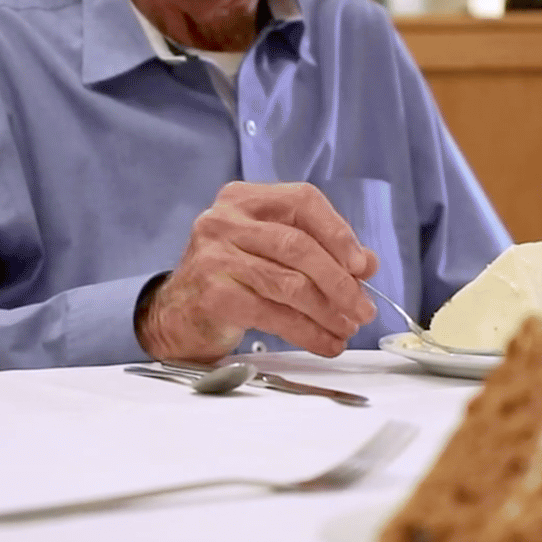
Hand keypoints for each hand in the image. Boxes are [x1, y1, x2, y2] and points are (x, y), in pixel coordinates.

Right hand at [138, 182, 377, 360]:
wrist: (175, 313)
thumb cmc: (229, 277)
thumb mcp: (271, 252)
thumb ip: (318, 250)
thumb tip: (366, 264)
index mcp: (244, 199)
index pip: (302, 202)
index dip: (338, 233)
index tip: (362, 265)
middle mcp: (225, 221)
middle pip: (298, 246)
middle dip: (340, 282)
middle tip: (363, 308)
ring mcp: (215, 257)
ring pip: (290, 284)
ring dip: (328, 312)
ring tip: (347, 328)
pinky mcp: (214, 295)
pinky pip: (274, 314)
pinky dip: (308, 332)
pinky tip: (325, 342)